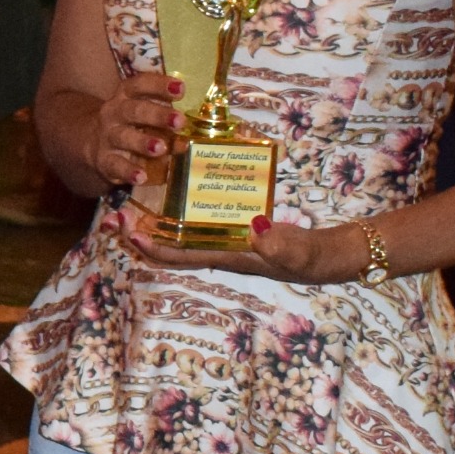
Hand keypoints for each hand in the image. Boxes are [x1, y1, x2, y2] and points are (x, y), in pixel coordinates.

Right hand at [81, 69, 186, 186]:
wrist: (92, 142)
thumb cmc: (129, 125)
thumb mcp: (143, 116)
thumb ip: (164, 123)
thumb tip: (186, 140)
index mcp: (125, 96)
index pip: (140, 85)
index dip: (159, 85)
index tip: (181, 88)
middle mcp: (114, 113)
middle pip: (133, 110)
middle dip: (157, 115)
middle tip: (180, 121)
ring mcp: (107, 137)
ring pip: (123, 137)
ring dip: (142, 142)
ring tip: (161, 148)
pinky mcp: (103, 160)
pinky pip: (115, 165)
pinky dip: (128, 171)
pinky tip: (141, 176)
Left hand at [116, 206, 360, 283]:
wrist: (337, 258)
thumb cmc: (318, 258)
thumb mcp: (302, 252)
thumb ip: (282, 244)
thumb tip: (255, 230)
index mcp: (233, 258)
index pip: (185, 257)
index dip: (155, 249)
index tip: (130, 233)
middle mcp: (227, 252)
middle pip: (176, 247)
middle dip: (147, 235)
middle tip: (117, 215)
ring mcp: (235, 243)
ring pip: (188, 235)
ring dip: (163, 223)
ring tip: (139, 202)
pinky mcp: (245, 232)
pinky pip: (209, 223)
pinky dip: (191, 212)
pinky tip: (184, 195)